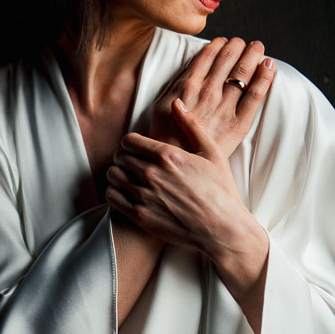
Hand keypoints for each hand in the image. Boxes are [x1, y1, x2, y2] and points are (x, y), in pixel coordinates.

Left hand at [105, 99, 268, 295]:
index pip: (129, 141)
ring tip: (128, 178)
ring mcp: (144, 195)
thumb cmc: (221, 191)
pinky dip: (115, 193)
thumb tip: (176, 103)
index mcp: (167, 156)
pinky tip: (126, 193)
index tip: (136, 149)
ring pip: (113, 175)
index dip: (131, 144)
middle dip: (125, 158)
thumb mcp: (212, 153)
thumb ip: (192, 126)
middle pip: (119, 157)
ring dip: (118, 174)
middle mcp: (152, 174)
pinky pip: (112, 197)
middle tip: (133, 164)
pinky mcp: (139, 215)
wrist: (222, 230)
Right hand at [148, 37, 275, 156]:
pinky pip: (256, 94)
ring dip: (252, 55)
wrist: (177, 163)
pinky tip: (269, 65)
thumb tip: (189, 68)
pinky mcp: (239, 122)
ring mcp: (225, 106)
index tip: (224, 40)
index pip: (207, 57)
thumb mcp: (159, 105)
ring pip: (243, 72)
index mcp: (188, 86)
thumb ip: (174, 85)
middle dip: (237, 46)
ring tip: (257, 47)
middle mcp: (208, 91)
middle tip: (243, 41)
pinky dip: (265, 76)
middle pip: (228, 60)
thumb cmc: (164, 136)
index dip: (218, 45)